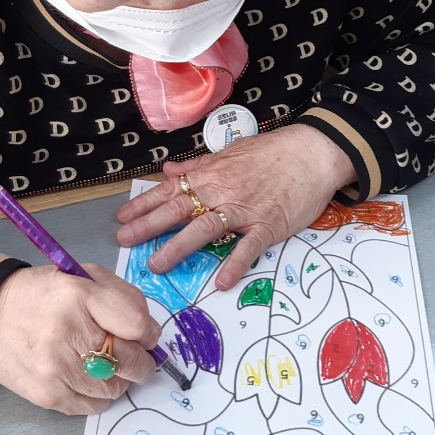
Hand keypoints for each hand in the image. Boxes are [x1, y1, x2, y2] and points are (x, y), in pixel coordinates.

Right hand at [0, 263, 161, 413]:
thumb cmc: (43, 297)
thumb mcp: (83, 277)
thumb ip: (123, 298)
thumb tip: (149, 333)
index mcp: (79, 295)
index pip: (137, 324)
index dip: (148, 332)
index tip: (144, 335)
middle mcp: (67, 332)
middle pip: (131, 362)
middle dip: (141, 361)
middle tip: (133, 356)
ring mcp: (56, 368)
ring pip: (116, 388)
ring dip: (118, 379)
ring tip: (101, 363)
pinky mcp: (48, 395)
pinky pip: (94, 406)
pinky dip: (97, 394)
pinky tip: (84, 376)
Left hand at [115, 124, 357, 290]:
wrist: (312, 152)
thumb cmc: (272, 152)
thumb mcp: (231, 152)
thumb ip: (199, 165)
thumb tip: (170, 171)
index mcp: (210, 174)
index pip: (170, 190)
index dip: (143, 204)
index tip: (121, 218)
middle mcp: (221, 192)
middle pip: (178, 210)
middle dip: (148, 226)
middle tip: (124, 241)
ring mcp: (244, 210)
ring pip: (205, 229)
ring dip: (179, 247)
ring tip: (157, 264)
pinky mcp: (268, 226)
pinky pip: (248, 247)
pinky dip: (235, 263)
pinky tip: (221, 282)